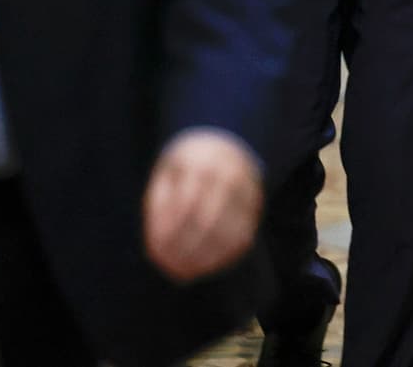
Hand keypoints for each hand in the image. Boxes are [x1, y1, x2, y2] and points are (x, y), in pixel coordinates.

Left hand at [142, 129, 263, 283]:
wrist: (223, 140)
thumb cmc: (185, 167)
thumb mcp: (165, 177)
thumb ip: (157, 210)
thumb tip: (156, 252)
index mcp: (200, 164)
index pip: (184, 207)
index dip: (170, 235)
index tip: (156, 257)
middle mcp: (229, 175)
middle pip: (209, 222)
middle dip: (187, 251)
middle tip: (170, 272)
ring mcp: (247, 189)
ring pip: (230, 233)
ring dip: (206, 259)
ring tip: (185, 273)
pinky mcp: (257, 203)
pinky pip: (244, 236)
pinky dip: (225, 256)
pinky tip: (206, 266)